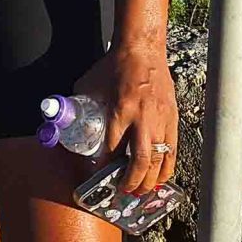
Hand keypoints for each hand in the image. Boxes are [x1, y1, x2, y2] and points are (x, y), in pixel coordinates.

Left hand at [75, 42, 178, 194]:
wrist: (142, 49)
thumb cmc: (114, 65)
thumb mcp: (90, 84)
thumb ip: (83, 105)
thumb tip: (69, 120)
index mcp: (120, 110)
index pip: (112, 147)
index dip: (105, 166)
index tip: (99, 176)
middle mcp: (143, 119)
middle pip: (139, 161)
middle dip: (132, 181)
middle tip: (124, 192)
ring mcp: (161, 120)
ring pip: (159, 159)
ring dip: (150, 179)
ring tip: (142, 191)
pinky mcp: (172, 117)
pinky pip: (172, 149)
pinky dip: (167, 166)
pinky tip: (161, 177)